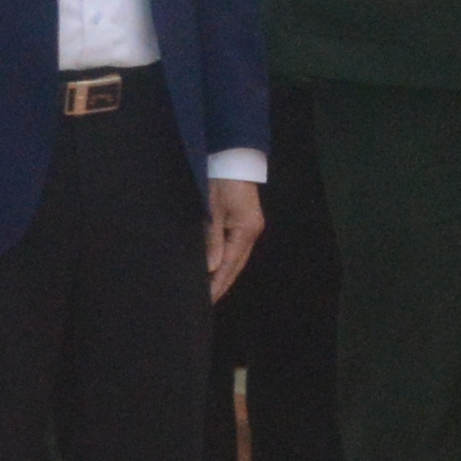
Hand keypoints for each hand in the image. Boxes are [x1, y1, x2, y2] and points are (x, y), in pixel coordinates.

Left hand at [204, 178, 264, 295]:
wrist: (233, 158)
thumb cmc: (221, 181)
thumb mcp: (213, 210)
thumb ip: (212, 239)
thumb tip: (212, 268)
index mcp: (246, 230)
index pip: (230, 264)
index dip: (218, 283)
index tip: (207, 299)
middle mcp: (252, 232)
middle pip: (237, 265)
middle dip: (223, 283)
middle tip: (208, 302)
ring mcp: (251, 227)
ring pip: (237, 258)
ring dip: (225, 274)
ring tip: (212, 290)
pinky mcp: (246, 221)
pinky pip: (237, 248)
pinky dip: (227, 261)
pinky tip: (218, 268)